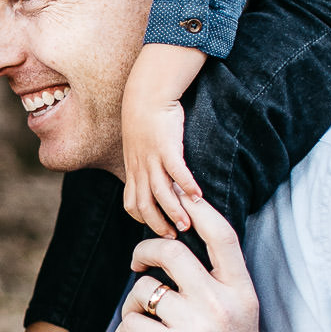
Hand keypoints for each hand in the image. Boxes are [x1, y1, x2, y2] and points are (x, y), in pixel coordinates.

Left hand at [114, 192, 325, 331]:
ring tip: (138, 325)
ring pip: (144, 289)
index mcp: (243, 294)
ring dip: (131, 304)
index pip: (222, 235)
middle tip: (136, 263)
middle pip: (172, 250)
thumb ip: (218, 288)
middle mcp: (222, 305)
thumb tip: (182, 251)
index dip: (198, 207)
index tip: (179, 192)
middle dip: (144, 250)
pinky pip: (131, 323)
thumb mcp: (239, 322)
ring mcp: (198, 328)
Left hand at [121, 87, 199, 236]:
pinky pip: (176, 170)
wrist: (146, 94)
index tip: (158, 229)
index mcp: (133, 169)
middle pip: (144, 204)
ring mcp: (152, 158)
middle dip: (158, 224)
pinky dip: (186, 185)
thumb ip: (146, 166)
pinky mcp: (166, 146)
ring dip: (174, 211)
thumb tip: (157, 182)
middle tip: (174, 237)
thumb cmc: (147, 121)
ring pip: (160, 193)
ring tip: (187, 224)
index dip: (143, 219)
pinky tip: (198, 196)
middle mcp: (140, 167)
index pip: (132, 203)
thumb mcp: (140, 147)